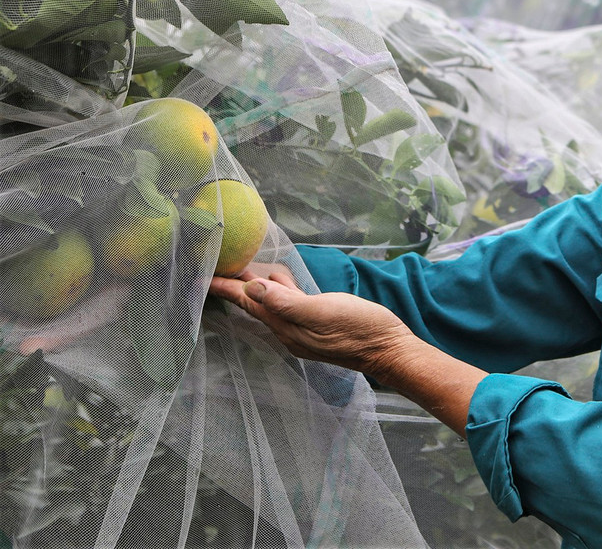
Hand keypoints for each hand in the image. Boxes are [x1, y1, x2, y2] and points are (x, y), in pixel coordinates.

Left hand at [211, 271, 408, 376]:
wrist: (388, 350)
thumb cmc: (358, 329)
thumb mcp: (322, 311)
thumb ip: (287, 301)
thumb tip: (253, 287)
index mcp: (286, 326)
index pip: (247, 302)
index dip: (225, 287)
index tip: (201, 275)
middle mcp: (289, 329)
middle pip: (254, 304)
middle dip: (235, 285)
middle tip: (218, 264)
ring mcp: (303, 329)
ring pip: (271, 303)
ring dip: (256, 285)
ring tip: (243, 266)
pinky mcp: (317, 325)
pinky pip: (288, 304)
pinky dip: (280, 289)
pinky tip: (282, 278)